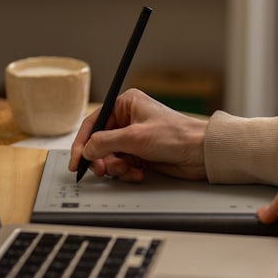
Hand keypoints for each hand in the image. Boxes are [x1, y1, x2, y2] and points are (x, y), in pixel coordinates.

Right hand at [69, 88, 208, 181]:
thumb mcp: (135, 137)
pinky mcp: (141, 155)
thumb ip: (105, 142)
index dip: (82, 143)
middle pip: (99, 142)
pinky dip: (126, 172)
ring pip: (110, 156)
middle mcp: (129, 119)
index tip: (76, 160)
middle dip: (101, 158)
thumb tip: (86, 149)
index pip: (93, 122)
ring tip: (127, 170)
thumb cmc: (177, 136)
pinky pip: (123, 165)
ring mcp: (135, 138)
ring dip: (115, 167)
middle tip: (102, 170)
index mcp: (126, 104)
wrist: (202, 153)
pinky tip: (137, 173)